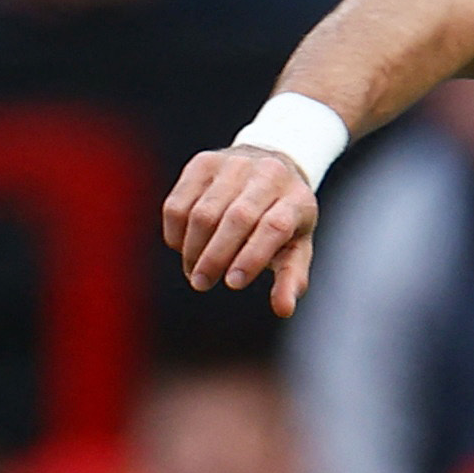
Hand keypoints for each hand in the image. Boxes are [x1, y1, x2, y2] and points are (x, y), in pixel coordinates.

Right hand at [162, 140, 323, 317]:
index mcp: (296, 198)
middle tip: (201, 283)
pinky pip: (179, 202)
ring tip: (194, 271)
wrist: (268, 164)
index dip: (252, 257)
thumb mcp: (296, 247)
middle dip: (215, 256)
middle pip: (237, 218)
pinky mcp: (203, 162)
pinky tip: (183, 247)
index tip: (233, 283)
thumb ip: (291, 278)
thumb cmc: (282, 217)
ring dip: (193, 248)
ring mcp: (234, 164)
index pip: (274, 226)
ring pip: (203, 211)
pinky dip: (176, 232)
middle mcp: (268, 174)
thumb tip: (284, 310)